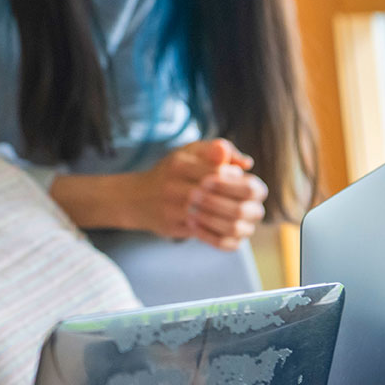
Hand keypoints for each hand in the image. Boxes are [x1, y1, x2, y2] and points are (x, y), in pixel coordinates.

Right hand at [131, 139, 267, 249]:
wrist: (137, 198)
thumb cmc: (172, 172)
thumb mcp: (191, 152)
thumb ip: (220, 150)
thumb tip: (246, 163)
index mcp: (179, 163)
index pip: (216, 172)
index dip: (234, 179)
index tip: (242, 181)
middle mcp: (171, 185)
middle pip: (212, 196)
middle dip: (233, 201)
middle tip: (245, 204)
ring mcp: (169, 208)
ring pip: (206, 217)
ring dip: (226, 218)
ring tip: (239, 217)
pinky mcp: (169, 226)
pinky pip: (199, 233)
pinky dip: (216, 232)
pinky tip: (226, 228)